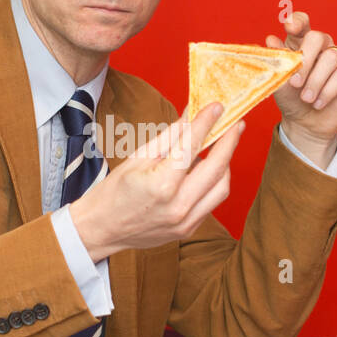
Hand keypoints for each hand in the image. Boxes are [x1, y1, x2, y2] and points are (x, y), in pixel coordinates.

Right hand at [69, 103, 245, 261]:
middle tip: (235, 124)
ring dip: (224, 164)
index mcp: (161, 185)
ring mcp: (185, 222)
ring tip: (221, 147)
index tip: (216, 107)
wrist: (101, 229)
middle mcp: (178, 206)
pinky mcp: (188, 230)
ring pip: (221, 188)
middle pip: (217, 168)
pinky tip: (206, 170)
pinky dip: (213, 183)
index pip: (191, 146)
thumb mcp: (138, 157)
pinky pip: (211, 202)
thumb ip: (170, 137)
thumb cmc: (114, 191)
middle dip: (229, 143)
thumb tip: (191, 114)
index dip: (206, 123)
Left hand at [266, 10, 336, 164]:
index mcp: (301, 43)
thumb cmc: (292, 99)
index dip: (297, 21)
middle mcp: (323, 46)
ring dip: (316, 81)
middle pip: (317, 37)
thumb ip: (278, 62)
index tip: (289, 26)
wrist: (306, 124)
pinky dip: (329, 90)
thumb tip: (270, 40)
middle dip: (305, 60)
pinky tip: (318, 103)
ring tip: (306, 99)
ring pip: (331, 58)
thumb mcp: (280, 82)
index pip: (302, 23)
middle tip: (295, 83)